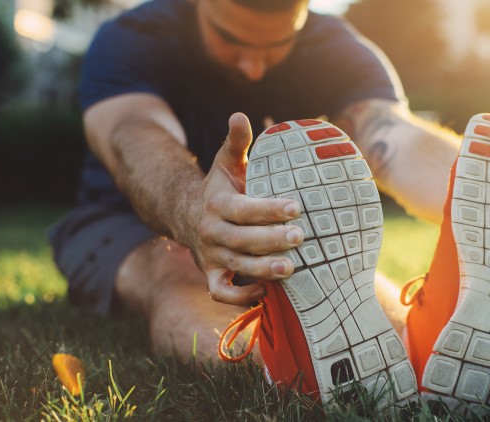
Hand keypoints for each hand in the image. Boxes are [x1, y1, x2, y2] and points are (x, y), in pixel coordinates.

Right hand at [180, 113, 303, 304]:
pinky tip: (265, 290)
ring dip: (263, 270)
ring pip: (236, 267)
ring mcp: (211, 256)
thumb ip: (236, 142)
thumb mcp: (227, 163)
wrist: (189, 217)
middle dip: (271, 240)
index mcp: (217, 204)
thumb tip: (239, 114)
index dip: (268, 209)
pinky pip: (222, 293)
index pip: (243, 208)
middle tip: (301, 238)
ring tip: (291, 268)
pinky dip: (240, 296)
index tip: (296, 207)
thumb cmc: (221, 188)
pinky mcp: (212, 276)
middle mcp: (212, 232)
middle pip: (242, 239)